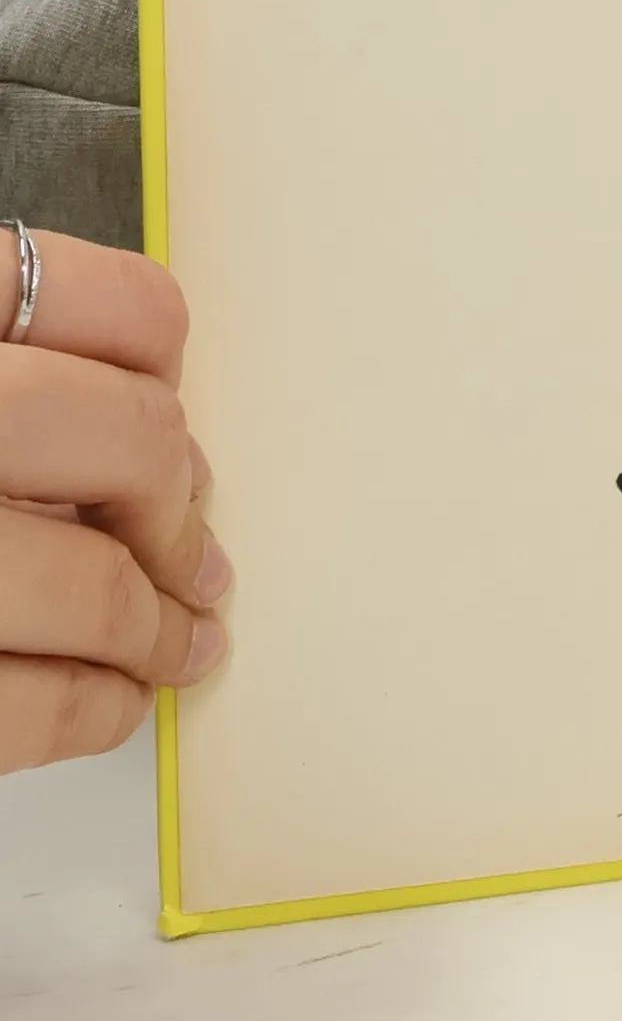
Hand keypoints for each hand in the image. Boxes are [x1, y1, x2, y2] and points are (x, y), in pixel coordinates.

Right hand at [0, 231, 229, 774]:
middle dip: (178, 507)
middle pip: (131, 440)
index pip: (128, 309)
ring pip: (91, 582)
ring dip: (156, 629)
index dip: (169, 374)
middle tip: (195, 551)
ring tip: (178, 643)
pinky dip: (90, 710)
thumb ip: (29, 380)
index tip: (174, 417)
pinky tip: (108, 699)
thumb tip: (156, 444)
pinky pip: (28, 706)